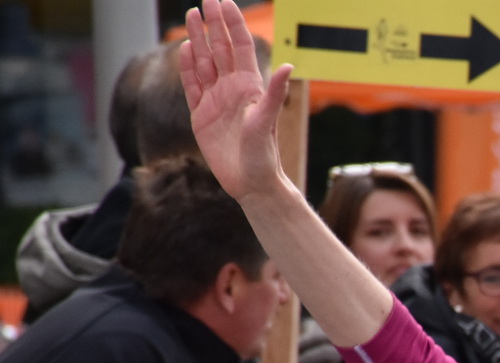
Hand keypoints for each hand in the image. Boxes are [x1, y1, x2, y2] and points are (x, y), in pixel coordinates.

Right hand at [180, 0, 294, 203]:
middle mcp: (233, 90)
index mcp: (250, 87)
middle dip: (214, 25)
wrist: (251, 183)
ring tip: (193, 15)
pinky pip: (192, 86)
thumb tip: (289, 66)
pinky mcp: (202, 115)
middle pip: (221, 49)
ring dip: (199, 40)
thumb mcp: (267, 122)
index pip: (240, 48)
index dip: (233, 25)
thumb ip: (275, 93)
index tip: (224, 2)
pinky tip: (186, 49)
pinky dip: (188, 67)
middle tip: (206, 0)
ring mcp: (216, 101)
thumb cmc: (264, 155)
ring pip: (205, 63)